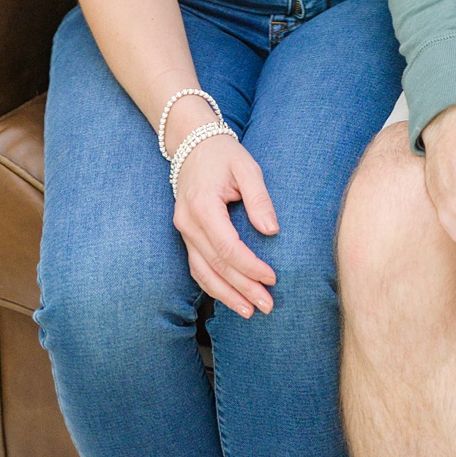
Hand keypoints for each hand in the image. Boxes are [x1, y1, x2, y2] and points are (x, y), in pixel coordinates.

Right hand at [171, 131, 279, 318]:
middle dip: (242, 289)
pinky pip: (197, 266)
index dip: (250, 267)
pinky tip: (230, 298)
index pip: (227, 247)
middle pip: (216, 265)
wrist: (193, 145)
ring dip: (226, 295)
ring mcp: (183, 232)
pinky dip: (213, 285)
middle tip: (267, 306)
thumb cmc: (225, 155)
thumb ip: (260, 199)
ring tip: (249, 311)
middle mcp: (188, 224)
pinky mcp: (185, 236)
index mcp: (203, 207)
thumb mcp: (248, 169)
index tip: (272, 278)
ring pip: (202, 272)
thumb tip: (272, 231)